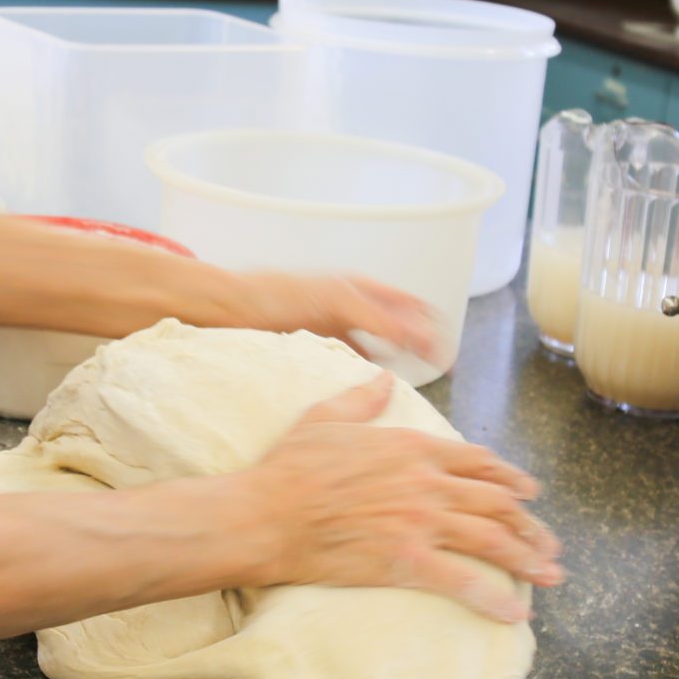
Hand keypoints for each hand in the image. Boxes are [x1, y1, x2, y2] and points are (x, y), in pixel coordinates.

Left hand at [234, 272, 442, 368]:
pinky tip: (368, 389)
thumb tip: (419, 338)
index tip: (445, 355)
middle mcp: (352, 308)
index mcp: (362, 288)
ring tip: (407, 387)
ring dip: (393, 364)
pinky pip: (350, 364)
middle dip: (419, 347)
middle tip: (436, 373)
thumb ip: (380, 319)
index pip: (411, 306)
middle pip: (399, 328)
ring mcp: (336, 329)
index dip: (432, 327)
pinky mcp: (318, 349)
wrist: (233, 309)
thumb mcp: (340, 301)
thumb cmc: (282, 293)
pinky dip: (364, 375)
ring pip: (377, 349)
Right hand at [239, 377, 560, 621]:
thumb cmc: (289, 469)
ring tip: (549, 574)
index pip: (478, 461)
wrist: (266, 514)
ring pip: (491, 540)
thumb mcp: (325, 419)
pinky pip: (462, 582)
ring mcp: (420, 522)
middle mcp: (426, 483)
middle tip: (548, 541)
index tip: (529, 492)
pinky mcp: (407, 561)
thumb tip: (381, 379)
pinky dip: (493, 599)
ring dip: (527, 558)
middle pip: (496, 502)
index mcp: (412, 447)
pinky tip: (514, 614)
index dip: (510, 478)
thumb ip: (361, 399)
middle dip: (530, 524)